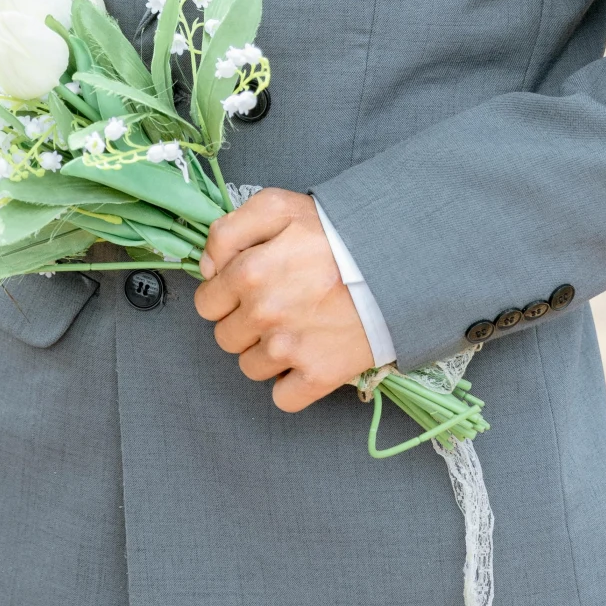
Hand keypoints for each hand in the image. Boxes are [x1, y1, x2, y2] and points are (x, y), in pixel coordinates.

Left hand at [193, 189, 375, 411]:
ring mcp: (289, 349)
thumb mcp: (279, 207)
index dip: (224, 295)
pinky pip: (282, 398)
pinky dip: (291, 384)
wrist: (399, 263)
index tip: (248, 288)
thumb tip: (206, 267)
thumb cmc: (338, 232)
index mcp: (248, 272)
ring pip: (250, 368)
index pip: (207, 302)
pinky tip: (307, 356)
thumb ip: (229, 230)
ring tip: (296, 327)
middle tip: (277, 304)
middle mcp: (262, 314)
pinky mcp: (318, 376)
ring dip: (266, 353)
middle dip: (244, 323)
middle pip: (225, 338)